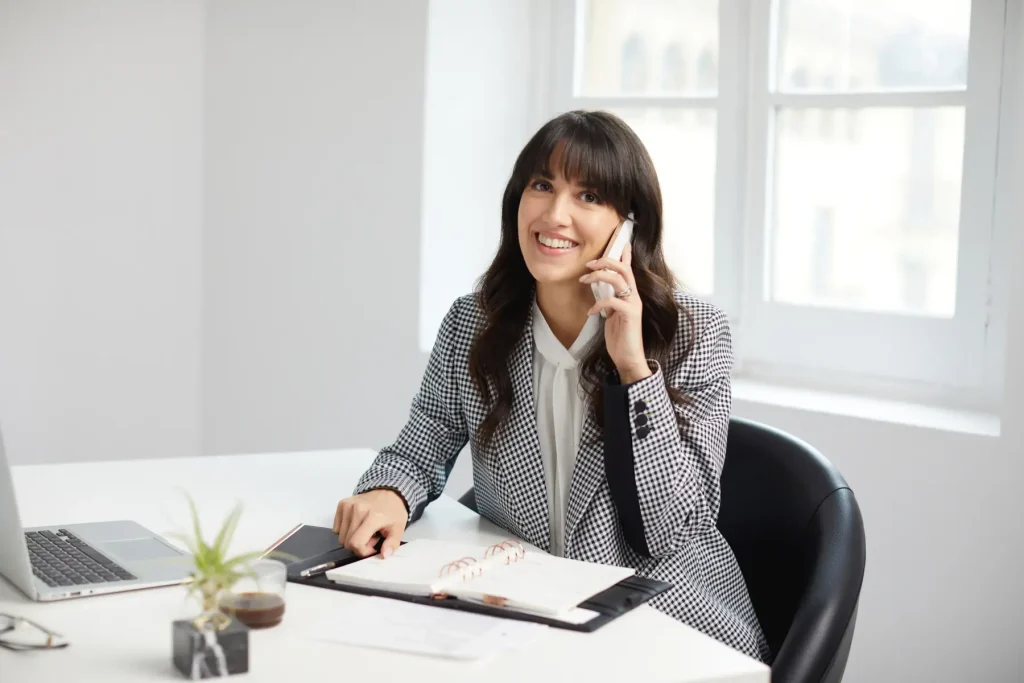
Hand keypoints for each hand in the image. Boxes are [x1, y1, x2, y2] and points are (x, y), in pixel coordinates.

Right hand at [333, 489, 407, 557]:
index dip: (362, 551)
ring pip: (340, 537)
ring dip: (352, 538)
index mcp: (373, 517)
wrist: (389, 492)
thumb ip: (392, 544)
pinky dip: (345, 531)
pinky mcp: (342, 504)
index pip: (356, 543)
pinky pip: (336, 528)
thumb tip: (384, 555)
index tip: (372, 548)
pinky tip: (357, 525)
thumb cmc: (393, 511)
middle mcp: (358, 510)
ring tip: (365, 530)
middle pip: (347, 542)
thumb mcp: (399, 529)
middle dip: (359, 545)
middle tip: (371, 537)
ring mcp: (348, 506)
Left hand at [580, 243, 650, 382]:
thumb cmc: (620, 338)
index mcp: (631, 296)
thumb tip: (602, 293)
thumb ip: (611, 303)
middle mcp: (634, 297)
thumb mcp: (613, 316)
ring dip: (599, 276)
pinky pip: (613, 302)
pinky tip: (590, 312)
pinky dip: (598, 304)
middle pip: (624, 269)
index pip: (629, 271)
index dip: (625, 256)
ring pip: (619, 280)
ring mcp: (633, 305)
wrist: (629, 358)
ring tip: (584, 280)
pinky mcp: (630, 315)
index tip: (621, 244)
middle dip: (606, 262)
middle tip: (589, 264)